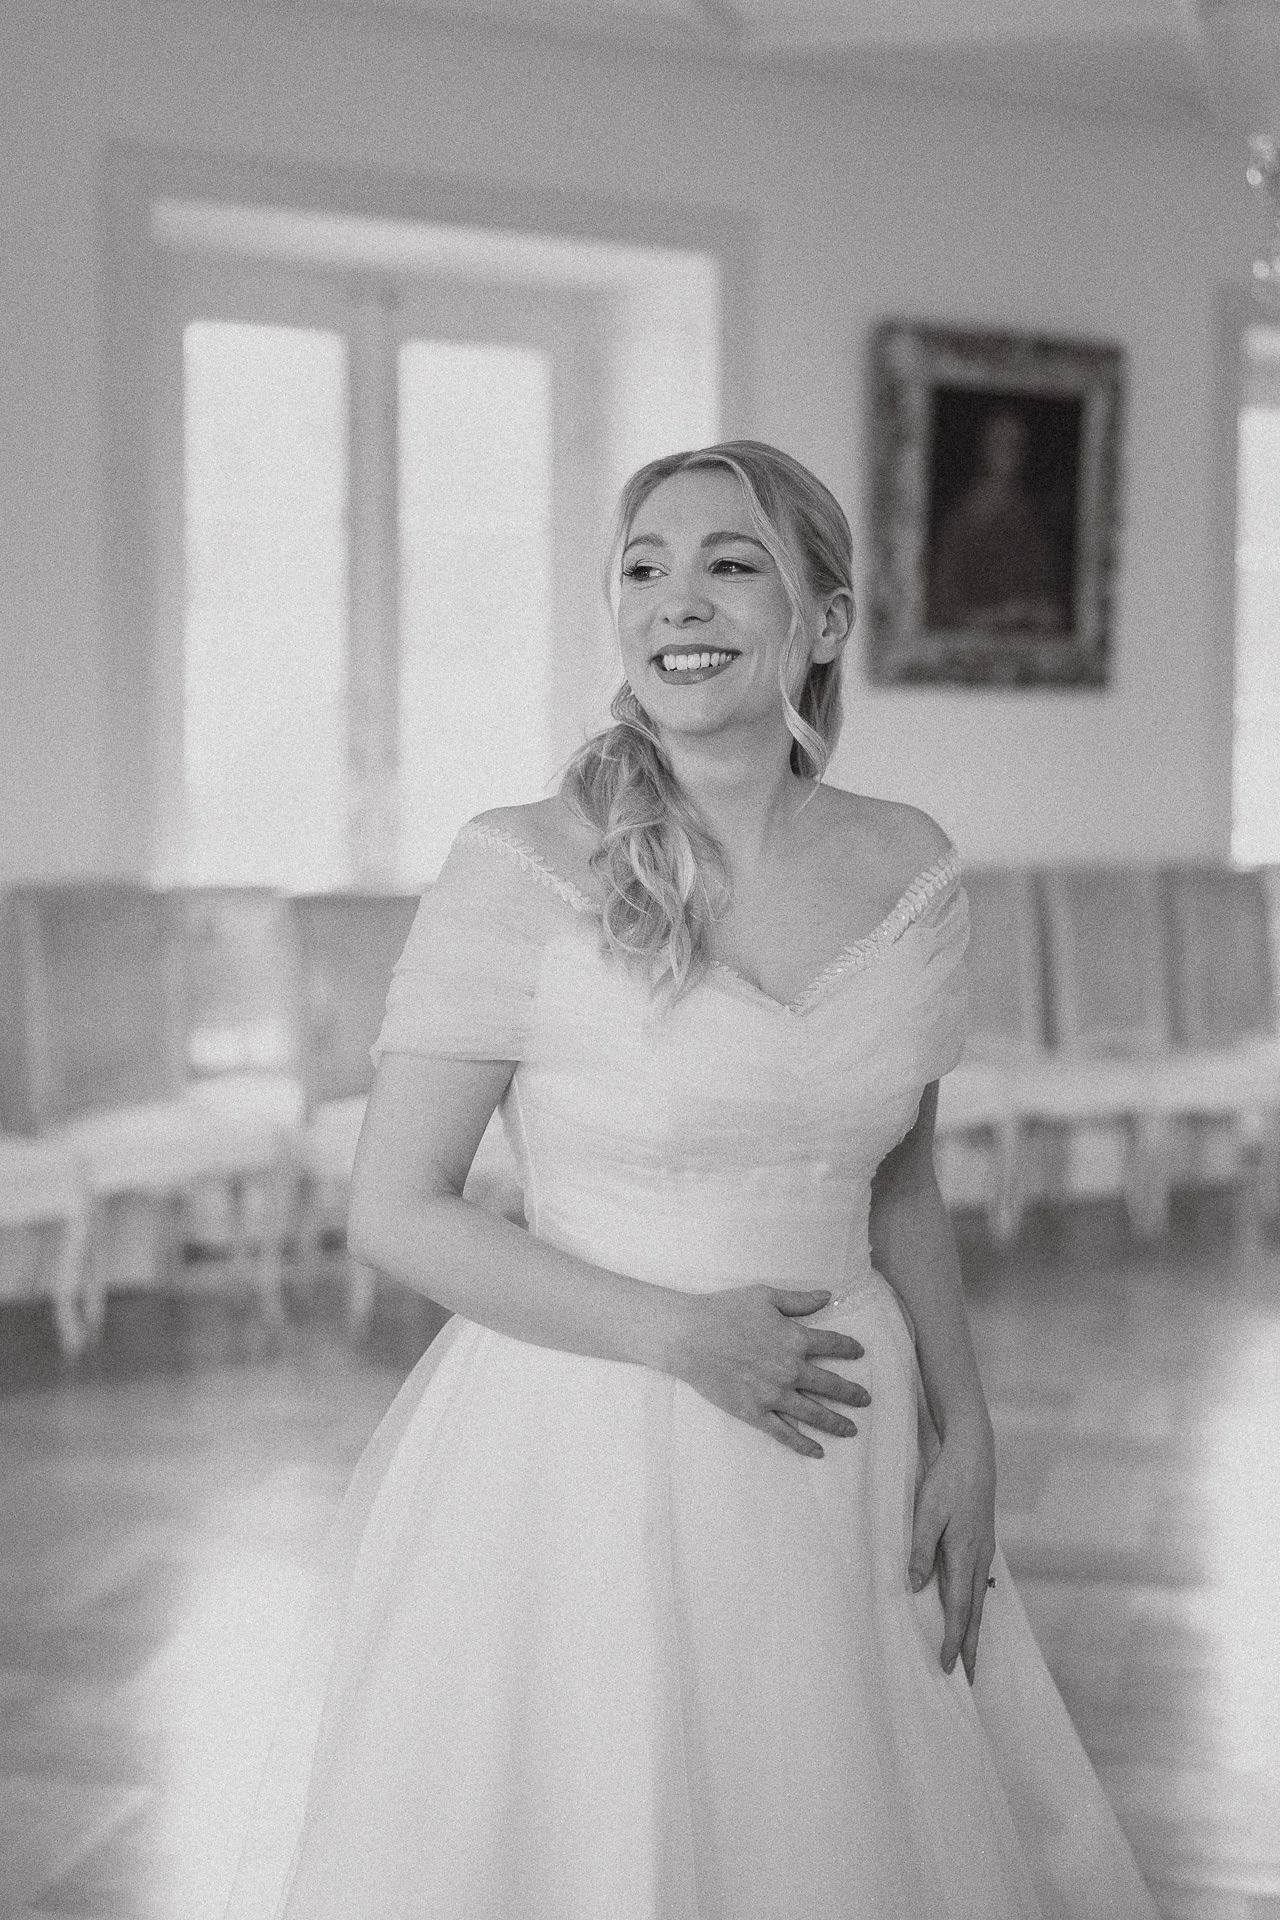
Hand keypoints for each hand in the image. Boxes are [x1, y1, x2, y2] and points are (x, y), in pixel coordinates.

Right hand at [676, 1285, 868, 1457]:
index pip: (834, 1345)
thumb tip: (827, 1295)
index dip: (850, 1349)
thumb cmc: (725, 1310)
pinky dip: (803, 1444)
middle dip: (852, 1393)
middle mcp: (791, 1369)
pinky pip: (785, 1433)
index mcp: (796, 1339)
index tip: (860, 1353)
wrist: (690, 1336)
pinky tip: (818, 1451)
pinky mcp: (755, 1412)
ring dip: (837, 1422)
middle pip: (832, 1385)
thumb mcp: (764, 1296)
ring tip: (852, 1429)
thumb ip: (799, 1300)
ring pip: (814, 1413)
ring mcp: (774, 1395)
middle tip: (866, 1399)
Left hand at [908, 1418, 995, 1683]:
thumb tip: (914, 1587)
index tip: (949, 1667)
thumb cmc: (947, 1481)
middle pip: (974, 1612)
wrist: (973, 1453)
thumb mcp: (927, 1512)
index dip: (954, 1640)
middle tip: (969, 1678)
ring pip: (978, 1598)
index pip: (959, 1610)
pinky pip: (978, 1582)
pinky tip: (969, 1608)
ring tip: (971, 1652)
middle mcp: (978, 1558)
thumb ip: (921, 1550)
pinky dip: (975, 1604)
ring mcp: (983, 1550)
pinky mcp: (982, 1541)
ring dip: (974, 1627)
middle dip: (971, 1646)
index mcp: (964, 1555)